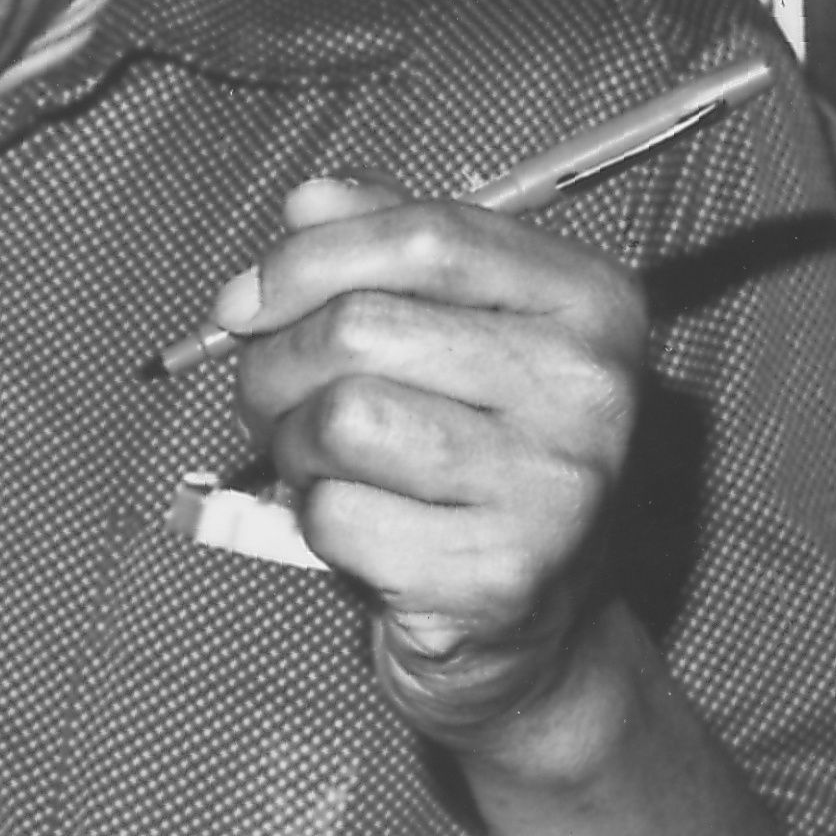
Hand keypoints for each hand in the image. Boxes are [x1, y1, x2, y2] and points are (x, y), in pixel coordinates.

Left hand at [224, 178, 644, 758]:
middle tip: (270, 402)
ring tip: (319, 465)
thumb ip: (387, 252)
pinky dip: (316, 521)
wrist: (535, 635)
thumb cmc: (476, 462)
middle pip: (362, 328)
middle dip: (275, 364)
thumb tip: (309, 200)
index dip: (308, 257)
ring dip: (294, 446)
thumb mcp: (453, 338)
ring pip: (340, 419)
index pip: (427, 235)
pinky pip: (339, 515)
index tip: (243, 300)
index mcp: (592, 304)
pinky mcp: (498, 577)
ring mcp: (555, 488)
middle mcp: (590, 389)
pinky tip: (356, 530)